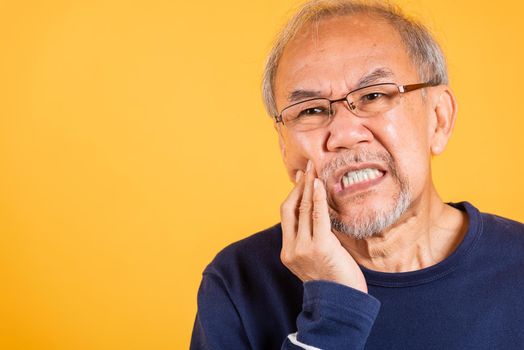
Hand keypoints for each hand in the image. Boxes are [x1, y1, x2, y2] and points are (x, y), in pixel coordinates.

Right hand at [280, 160, 367, 292]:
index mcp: (288, 253)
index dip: (292, 195)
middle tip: (306, 168)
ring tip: (314, 171)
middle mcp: (291, 249)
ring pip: (303, 209)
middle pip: (290, 209)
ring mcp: (303, 248)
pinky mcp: (319, 246)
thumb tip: (318, 215)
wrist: (343, 304)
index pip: (286, 217)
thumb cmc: (335, 282)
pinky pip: (317, 216)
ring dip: (309, 187)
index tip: (299, 179)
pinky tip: (319, 185)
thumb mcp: (317, 259)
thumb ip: (313, 239)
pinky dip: (318, 198)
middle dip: (298, 186)